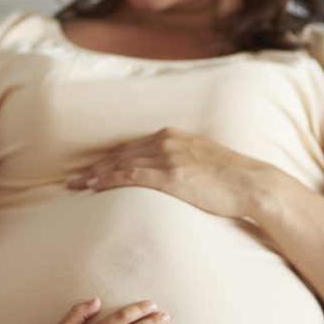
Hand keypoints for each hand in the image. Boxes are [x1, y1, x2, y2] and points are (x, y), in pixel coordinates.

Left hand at [66, 128, 275, 218]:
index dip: (106, 160)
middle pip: (119, 154)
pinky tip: (94, 187)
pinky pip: (129, 176)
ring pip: (119, 164)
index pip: (129, 148)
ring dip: (94, 175)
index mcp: (171, 136)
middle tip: (72, 180)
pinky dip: (108, 180)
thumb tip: (165, 175)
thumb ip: (178, 161)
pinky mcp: (169, 175)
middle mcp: (164, 142)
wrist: (251, 184)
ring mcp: (166, 157)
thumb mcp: (199, 160)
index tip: (90, 170)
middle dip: (93, 168)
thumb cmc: (229, 178)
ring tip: (76, 186)